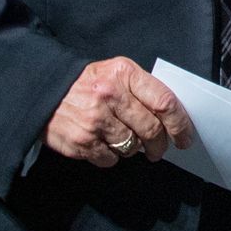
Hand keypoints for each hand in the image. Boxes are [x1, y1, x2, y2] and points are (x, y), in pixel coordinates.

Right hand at [45, 58, 193, 168]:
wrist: (45, 90)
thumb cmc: (88, 83)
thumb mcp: (116, 72)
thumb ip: (142, 89)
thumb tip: (172, 116)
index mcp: (124, 74)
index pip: (165, 102)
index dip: (180, 124)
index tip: (185, 137)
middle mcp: (110, 95)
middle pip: (152, 129)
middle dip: (160, 145)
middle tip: (159, 149)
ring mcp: (95, 120)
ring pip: (133, 147)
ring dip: (135, 149)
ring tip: (126, 140)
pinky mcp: (81, 141)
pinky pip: (111, 159)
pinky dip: (112, 156)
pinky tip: (105, 143)